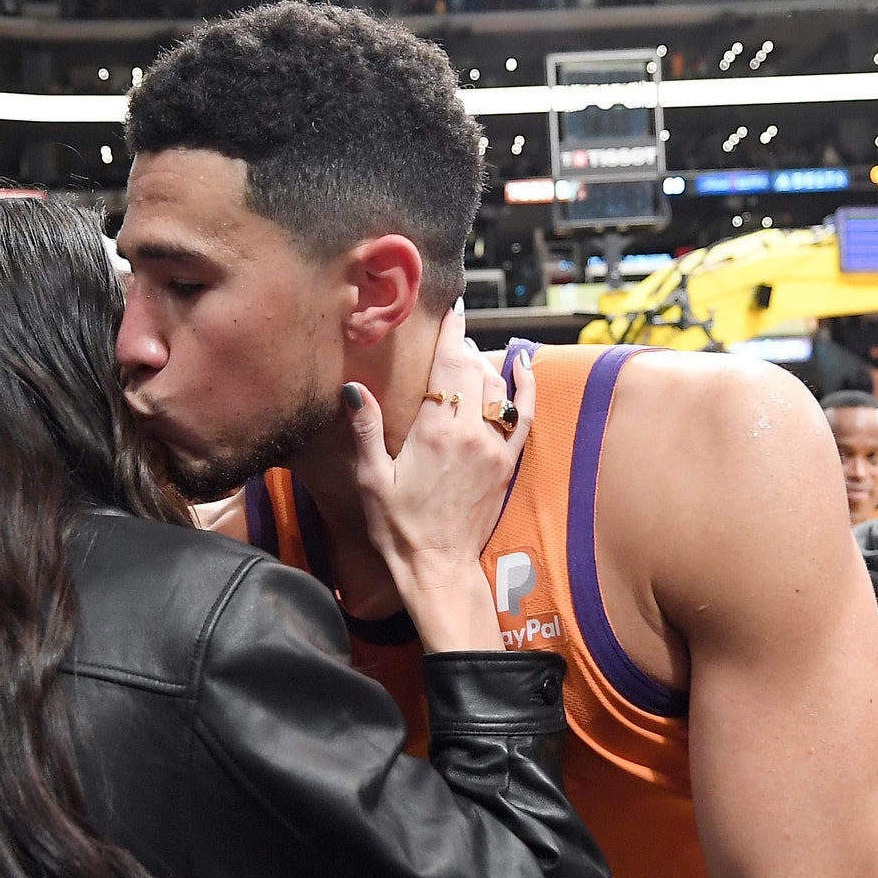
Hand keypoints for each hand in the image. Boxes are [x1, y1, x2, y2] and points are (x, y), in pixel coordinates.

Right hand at [344, 312, 534, 650]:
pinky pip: (523, 415)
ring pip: (497, 388)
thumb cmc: (398, 526)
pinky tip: (522, 367)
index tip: (449, 310)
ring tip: (469, 352)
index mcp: (435, 430)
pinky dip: (525, 388)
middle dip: (463, 345)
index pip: (447, 366)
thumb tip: (352, 389)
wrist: (438, 567)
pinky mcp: (506, 463)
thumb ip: (365, 429)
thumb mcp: (372, 478)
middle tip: (452, 330)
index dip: (449, 334)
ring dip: (485, 365)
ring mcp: (494, 448)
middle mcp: (471, 433)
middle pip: (473, 370)